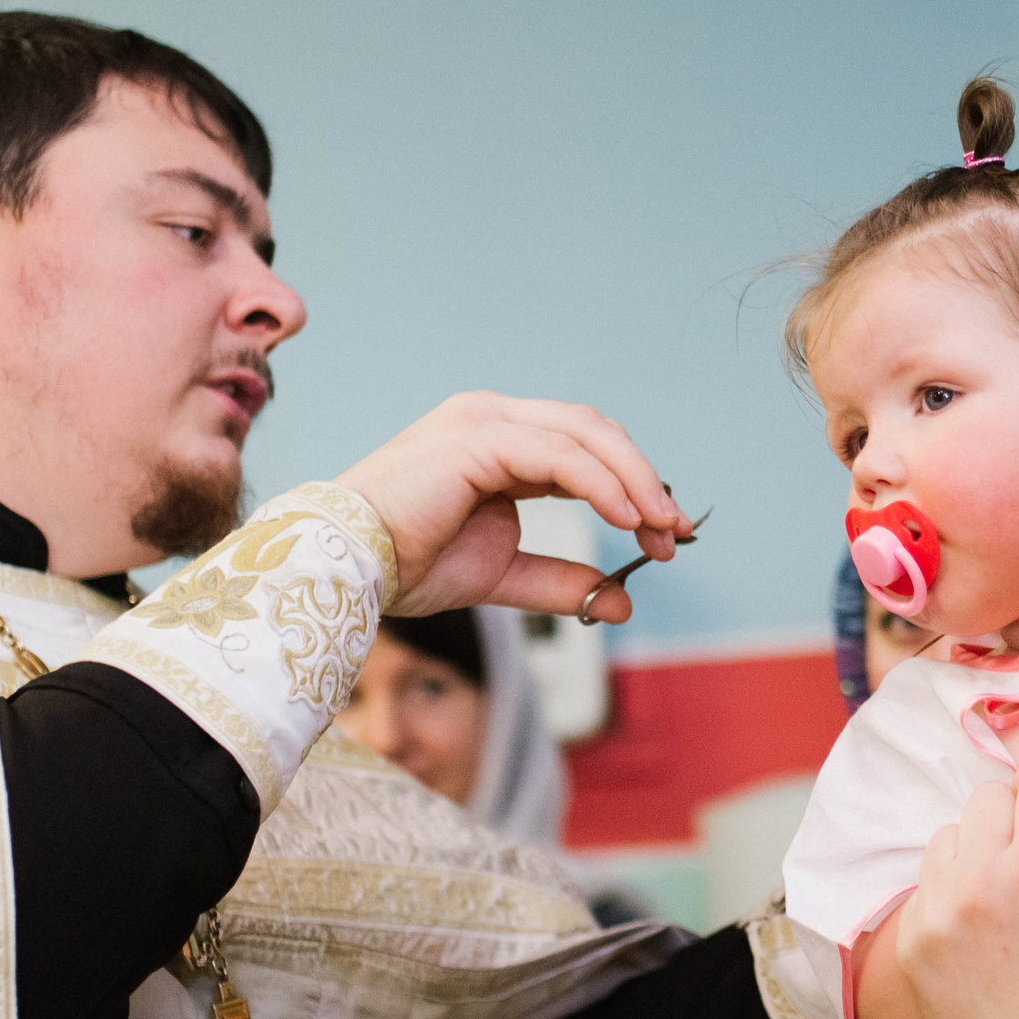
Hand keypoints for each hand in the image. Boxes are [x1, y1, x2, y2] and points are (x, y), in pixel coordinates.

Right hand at [335, 392, 692, 618]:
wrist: (345, 570)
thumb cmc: (403, 566)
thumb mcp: (502, 576)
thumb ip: (559, 580)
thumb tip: (621, 600)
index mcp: (496, 442)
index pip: (584, 448)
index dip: (633, 485)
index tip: (666, 534)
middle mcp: (492, 419)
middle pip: (594, 431)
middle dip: (644, 481)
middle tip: (673, 534)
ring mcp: (483, 421)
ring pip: (584, 434)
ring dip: (634, 481)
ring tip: (659, 529)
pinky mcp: (476, 437)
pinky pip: (559, 454)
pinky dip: (602, 483)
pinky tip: (626, 517)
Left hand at [896, 760, 1018, 1018]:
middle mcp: (979, 881)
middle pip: (987, 795)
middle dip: (1014, 813)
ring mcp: (937, 907)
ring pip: (950, 831)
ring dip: (976, 845)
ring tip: (998, 887)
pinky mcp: (911, 932)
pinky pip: (928, 879)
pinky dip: (951, 886)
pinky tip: (975, 923)